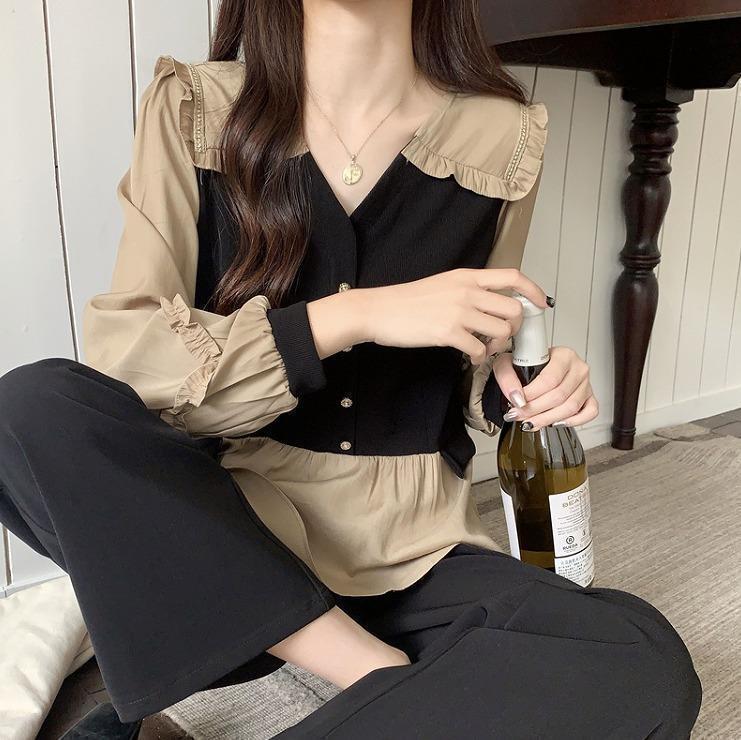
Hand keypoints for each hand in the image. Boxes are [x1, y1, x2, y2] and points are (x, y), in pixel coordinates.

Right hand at [361, 268, 546, 363]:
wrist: (379, 310)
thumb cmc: (407, 300)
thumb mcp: (443, 284)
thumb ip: (469, 290)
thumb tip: (491, 304)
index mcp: (467, 277)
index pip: (513, 277)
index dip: (534, 291)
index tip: (542, 304)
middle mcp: (467, 291)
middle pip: (514, 309)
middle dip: (514, 327)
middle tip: (501, 336)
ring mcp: (458, 312)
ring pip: (501, 331)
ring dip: (497, 344)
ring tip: (482, 347)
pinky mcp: (448, 333)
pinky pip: (479, 349)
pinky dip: (479, 357)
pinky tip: (468, 355)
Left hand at [492, 346, 598, 429]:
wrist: (533, 364)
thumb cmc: (526, 363)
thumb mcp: (508, 363)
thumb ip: (508, 378)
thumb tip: (517, 398)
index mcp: (563, 355)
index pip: (549, 380)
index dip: (532, 395)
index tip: (517, 403)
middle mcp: (578, 368)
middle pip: (559, 396)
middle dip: (535, 410)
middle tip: (519, 416)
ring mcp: (586, 384)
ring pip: (571, 407)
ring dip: (548, 419)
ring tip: (530, 422)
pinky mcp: (590, 397)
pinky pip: (589, 413)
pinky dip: (573, 422)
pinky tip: (555, 423)